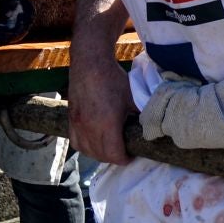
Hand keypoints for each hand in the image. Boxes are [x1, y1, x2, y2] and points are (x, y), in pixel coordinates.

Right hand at [69, 47, 134, 164]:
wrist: (90, 63)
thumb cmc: (113, 79)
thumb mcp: (132, 98)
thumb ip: (142, 116)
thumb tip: (152, 128)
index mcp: (107, 124)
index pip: (114, 155)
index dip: (124, 159)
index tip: (131, 155)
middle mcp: (89, 127)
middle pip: (101, 156)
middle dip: (114, 158)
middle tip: (123, 151)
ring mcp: (78, 124)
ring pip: (87, 151)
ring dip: (99, 155)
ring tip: (109, 148)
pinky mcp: (71, 119)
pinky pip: (76, 142)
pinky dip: (85, 147)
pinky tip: (93, 143)